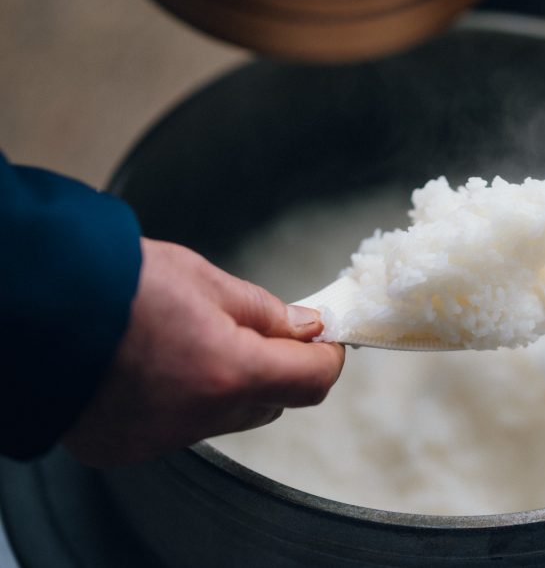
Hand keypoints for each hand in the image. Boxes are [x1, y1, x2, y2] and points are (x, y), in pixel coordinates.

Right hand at [63, 238, 344, 465]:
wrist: (33, 303)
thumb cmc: (116, 282)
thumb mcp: (206, 280)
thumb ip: (265, 312)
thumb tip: (307, 327)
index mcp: (229, 372)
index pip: (313, 380)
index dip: (327, 356)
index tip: (326, 337)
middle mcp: (198, 417)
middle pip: (271, 403)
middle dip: (277, 369)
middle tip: (258, 330)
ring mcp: (158, 438)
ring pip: (224, 417)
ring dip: (228, 385)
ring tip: (192, 340)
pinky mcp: (124, 447)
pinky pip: (177, 427)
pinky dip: (180, 401)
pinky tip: (153, 365)